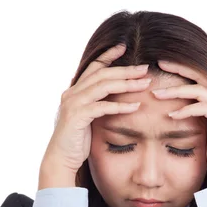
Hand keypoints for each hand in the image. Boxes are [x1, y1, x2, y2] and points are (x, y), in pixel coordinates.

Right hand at [41, 43, 152, 173]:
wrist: (62, 159)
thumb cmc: (77, 141)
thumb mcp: (88, 118)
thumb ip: (97, 105)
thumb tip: (113, 97)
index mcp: (75, 91)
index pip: (93, 68)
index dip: (108, 56)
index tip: (124, 47)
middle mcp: (72, 93)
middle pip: (102, 74)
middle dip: (125, 70)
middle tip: (145, 69)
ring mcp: (73, 104)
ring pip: (103, 87)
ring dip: (126, 84)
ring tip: (145, 84)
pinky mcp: (77, 117)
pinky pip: (102, 107)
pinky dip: (120, 106)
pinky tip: (136, 107)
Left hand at [151, 60, 206, 182]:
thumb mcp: (202, 130)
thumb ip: (192, 117)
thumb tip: (172, 111)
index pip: (199, 76)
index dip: (181, 68)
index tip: (161, 65)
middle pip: (200, 75)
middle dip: (179, 68)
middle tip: (158, 64)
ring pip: (199, 90)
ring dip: (176, 91)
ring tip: (157, 95)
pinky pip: (202, 108)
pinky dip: (186, 110)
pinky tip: (171, 115)